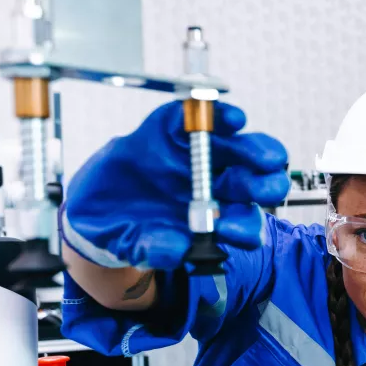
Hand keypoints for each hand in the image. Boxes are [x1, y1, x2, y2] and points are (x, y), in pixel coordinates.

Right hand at [61, 101, 289, 269]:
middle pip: (254, 183)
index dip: (244, 229)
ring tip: (265, 155)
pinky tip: (231, 119)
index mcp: (216, 219)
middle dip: (266, 185)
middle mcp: (218, 186)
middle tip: (268, 186)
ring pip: (241, 148)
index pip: (245, 224)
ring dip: (255, 149)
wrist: (97, 201)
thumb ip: (154, 249)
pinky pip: (204, 117)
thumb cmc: (127, 229)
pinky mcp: (178, 128)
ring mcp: (202, 154)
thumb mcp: (135, 244)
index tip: (230, 231)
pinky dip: (219, 115)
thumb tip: (177, 249)